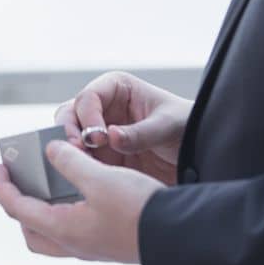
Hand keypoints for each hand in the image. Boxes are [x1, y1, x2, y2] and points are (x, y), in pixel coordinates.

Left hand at [0, 141, 164, 263]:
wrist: (177, 235)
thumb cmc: (139, 209)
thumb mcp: (101, 178)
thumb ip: (71, 162)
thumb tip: (51, 150)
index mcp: (62, 228)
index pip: (16, 207)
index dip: (1, 185)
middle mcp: (72, 243)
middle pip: (29, 228)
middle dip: (19, 204)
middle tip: (21, 180)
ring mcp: (90, 247)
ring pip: (51, 234)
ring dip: (43, 210)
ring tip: (51, 184)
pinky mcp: (107, 245)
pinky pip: (73, 231)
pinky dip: (66, 212)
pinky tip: (82, 194)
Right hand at [54, 71, 191, 184]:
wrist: (195, 151)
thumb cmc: (186, 126)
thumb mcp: (168, 126)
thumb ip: (141, 132)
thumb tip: (110, 136)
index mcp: (118, 88)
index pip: (89, 97)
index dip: (88, 117)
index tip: (97, 138)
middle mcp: (103, 107)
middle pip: (69, 115)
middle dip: (69, 133)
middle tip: (78, 152)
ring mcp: (98, 131)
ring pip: (68, 137)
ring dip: (70, 151)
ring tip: (80, 166)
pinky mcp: (99, 155)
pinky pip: (79, 159)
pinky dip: (77, 167)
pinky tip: (85, 176)